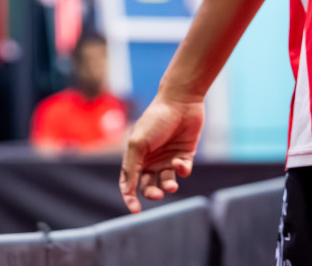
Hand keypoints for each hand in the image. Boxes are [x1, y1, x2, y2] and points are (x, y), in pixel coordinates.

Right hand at [118, 96, 204, 212]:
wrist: (180, 102)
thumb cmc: (155, 120)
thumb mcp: (137, 143)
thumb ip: (131, 167)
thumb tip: (126, 190)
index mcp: (136, 156)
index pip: (129, 182)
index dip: (129, 197)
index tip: (134, 210)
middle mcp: (152, 159)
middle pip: (149, 185)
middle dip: (152, 193)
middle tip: (157, 193)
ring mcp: (168, 158)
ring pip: (167, 181)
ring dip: (169, 185)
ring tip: (171, 184)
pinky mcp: (185, 156)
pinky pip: (183, 171)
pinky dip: (181, 170)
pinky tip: (180, 162)